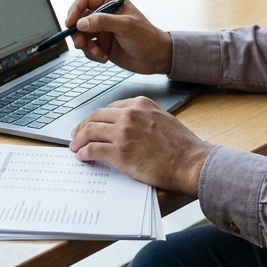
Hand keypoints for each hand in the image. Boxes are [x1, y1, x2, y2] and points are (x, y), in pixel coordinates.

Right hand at [64, 0, 172, 74]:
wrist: (157, 59)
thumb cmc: (147, 37)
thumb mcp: (126, 26)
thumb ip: (103, 22)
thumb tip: (81, 23)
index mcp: (111, 2)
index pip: (85, 0)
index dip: (75, 10)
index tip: (70, 24)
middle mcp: (104, 15)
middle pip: (79, 19)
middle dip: (78, 33)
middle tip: (81, 44)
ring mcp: (103, 31)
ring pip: (81, 35)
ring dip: (85, 46)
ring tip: (97, 53)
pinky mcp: (102, 45)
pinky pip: (88, 49)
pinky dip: (92, 54)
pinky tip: (104, 58)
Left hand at [69, 97, 214, 195]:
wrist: (191, 162)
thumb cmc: (182, 146)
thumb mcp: (163, 119)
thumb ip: (143, 117)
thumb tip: (127, 126)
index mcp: (140, 104)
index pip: (109, 108)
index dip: (96, 117)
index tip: (91, 124)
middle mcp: (129, 115)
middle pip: (95, 117)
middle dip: (82, 127)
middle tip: (76, 135)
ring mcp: (123, 133)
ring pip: (89, 131)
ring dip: (78, 140)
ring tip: (75, 147)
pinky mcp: (119, 152)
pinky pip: (93, 150)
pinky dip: (84, 153)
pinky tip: (82, 157)